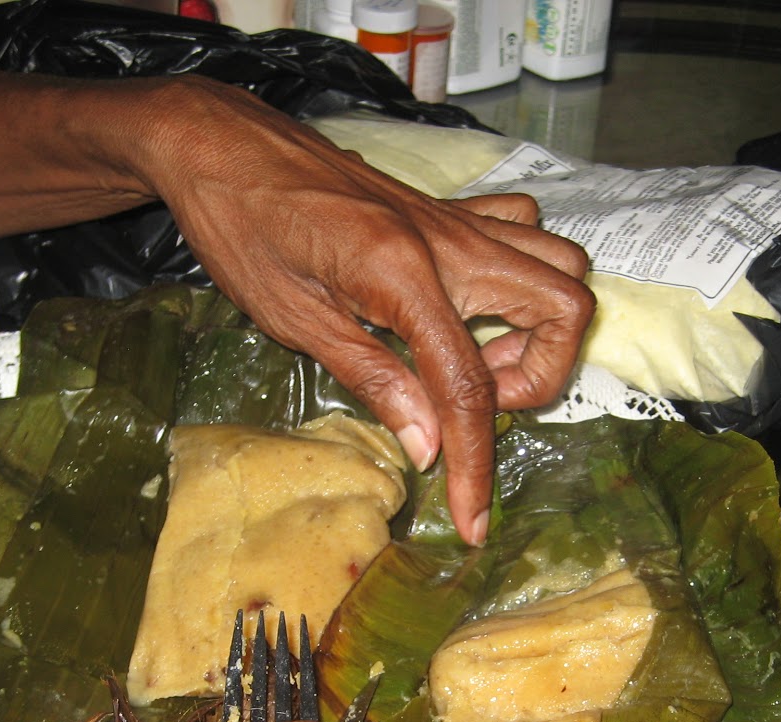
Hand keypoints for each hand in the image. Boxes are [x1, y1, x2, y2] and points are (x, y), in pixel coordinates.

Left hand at [138, 77, 595, 544]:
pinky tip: (473, 307)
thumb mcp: (295, 317)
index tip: (472, 518)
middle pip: (560, 307)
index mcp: (404, 274)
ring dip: (539, 326)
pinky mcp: (445, 208)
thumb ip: (373, 377)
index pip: (468, 382)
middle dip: (539, 376)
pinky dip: (522, 274)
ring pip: (559, 263)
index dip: (477, 460)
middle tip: (476, 403)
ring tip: (480, 358)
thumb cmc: (241, 227)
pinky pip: (523, 229)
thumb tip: (428, 445)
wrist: (220, 144)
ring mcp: (454, 218)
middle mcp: (448, 240)